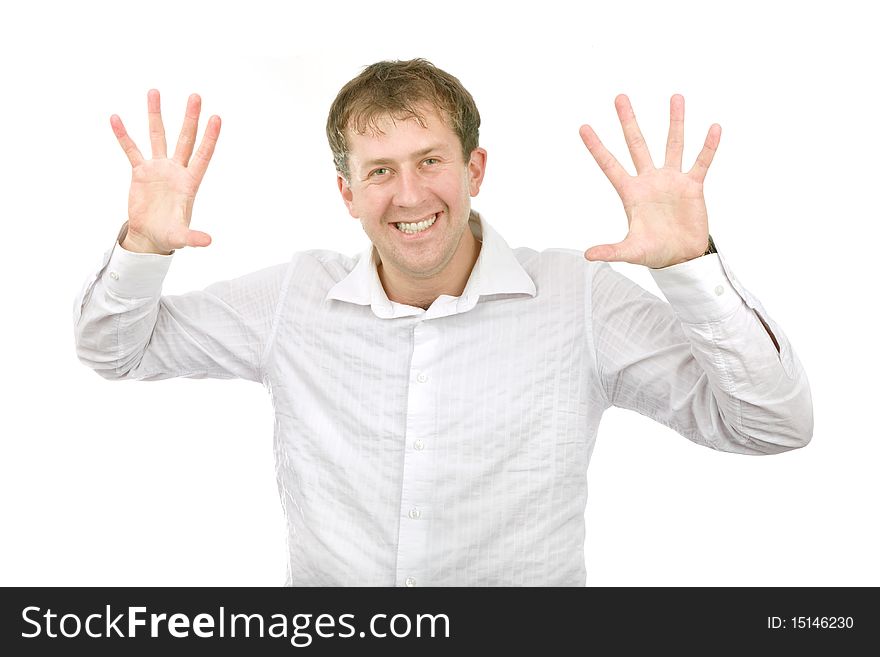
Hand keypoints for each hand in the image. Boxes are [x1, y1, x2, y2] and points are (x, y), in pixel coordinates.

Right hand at [110, 90, 220, 253]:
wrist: (150, 235)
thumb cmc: (169, 235)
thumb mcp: (181, 237)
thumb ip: (193, 238)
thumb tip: (208, 242)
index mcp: (189, 182)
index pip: (203, 155)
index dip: (210, 138)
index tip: (216, 117)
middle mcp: (176, 170)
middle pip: (185, 139)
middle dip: (190, 118)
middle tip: (196, 96)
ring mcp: (158, 168)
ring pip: (158, 136)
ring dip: (156, 115)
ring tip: (154, 92)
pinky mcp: (140, 172)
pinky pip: (131, 150)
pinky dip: (123, 135)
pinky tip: (116, 118)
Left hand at [579, 94, 719, 268]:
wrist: (681, 258)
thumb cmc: (654, 253)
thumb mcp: (631, 251)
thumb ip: (611, 251)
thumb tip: (588, 255)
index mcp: (631, 192)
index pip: (609, 165)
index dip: (597, 147)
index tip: (583, 127)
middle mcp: (650, 180)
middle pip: (637, 144)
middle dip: (628, 121)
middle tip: (620, 97)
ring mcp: (672, 181)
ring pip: (673, 144)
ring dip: (674, 121)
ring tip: (675, 97)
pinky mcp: (693, 187)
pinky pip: (702, 162)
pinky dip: (708, 146)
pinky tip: (713, 128)